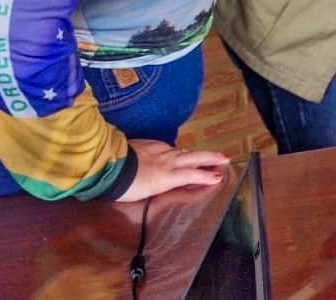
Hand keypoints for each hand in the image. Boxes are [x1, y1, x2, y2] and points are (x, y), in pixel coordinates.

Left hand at [115, 139, 229, 202]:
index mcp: (168, 176)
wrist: (110, 165)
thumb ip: (163, 183)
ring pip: (182, 151)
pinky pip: (167, 148)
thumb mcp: (147, 192)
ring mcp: (161, 149)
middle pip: (196, 157)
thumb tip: (172, 179)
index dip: (207, 176)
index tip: (219, 176)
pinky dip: (173, 153)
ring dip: (194, 155)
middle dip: (212, 158)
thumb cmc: (126, 187)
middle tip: (225, 158)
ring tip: (203, 158)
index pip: (193, 174)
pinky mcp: (151, 142)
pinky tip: (171, 155)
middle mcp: (169, 160)